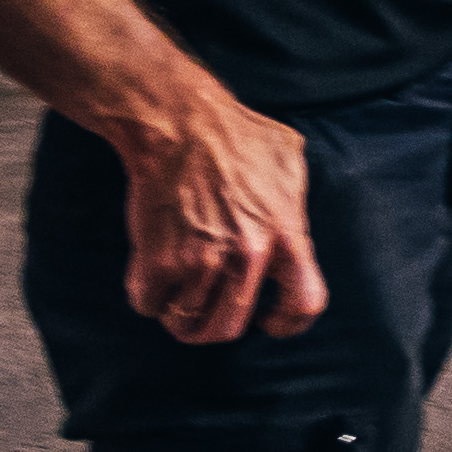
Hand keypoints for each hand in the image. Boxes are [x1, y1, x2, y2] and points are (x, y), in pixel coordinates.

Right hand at [117, 91, 328, 345]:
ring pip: (186, 324)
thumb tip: (293, 223)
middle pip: (229, 329)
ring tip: (178, 290)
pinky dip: (148, 296)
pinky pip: (149, 305)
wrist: (179, 122)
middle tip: (208, 308)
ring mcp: (200, 263)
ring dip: (180, 312)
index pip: (303, 305)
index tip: (269, 320)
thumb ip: (294, 203)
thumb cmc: (237, 134)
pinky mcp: (157, 262)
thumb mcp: (289, 162)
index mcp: (286, 235)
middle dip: (216, 325)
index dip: (287, 323)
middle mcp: (247, 258)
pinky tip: (153, 276)